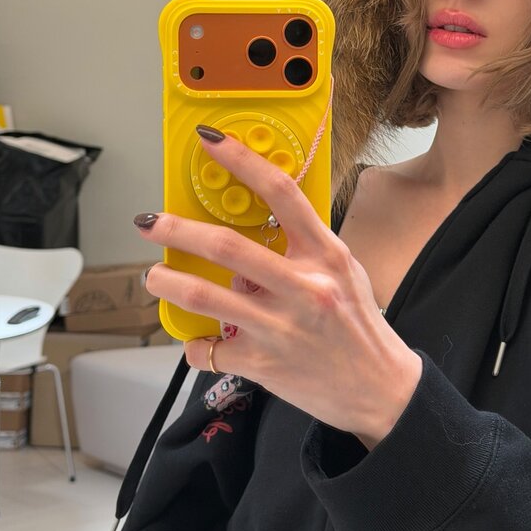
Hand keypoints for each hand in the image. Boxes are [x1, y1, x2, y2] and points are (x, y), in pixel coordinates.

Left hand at [137, 129, 421, 449]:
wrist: (381, 389)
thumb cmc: (359, 326)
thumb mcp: (344, 271)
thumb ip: (304, 249)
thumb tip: (257, 230)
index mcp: (325, 254)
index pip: (281, 193)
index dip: (242, 161)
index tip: (210, 140)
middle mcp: (304, 287)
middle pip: (227, 247)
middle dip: (178, 230)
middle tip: (149, 221)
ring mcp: (281, 327)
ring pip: (205, 298)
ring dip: (169, 282)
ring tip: (154, 275)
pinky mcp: (264, 364)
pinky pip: (211, 350)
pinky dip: (196, 345)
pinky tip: (197, 341)